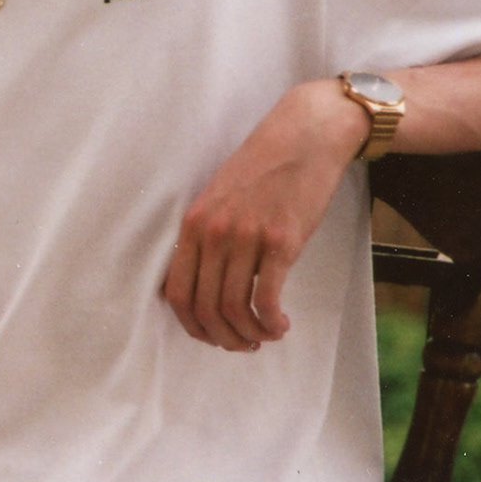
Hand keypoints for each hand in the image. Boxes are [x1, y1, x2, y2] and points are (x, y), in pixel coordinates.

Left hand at [163, 79, 367, 349]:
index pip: (176, 290)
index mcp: (193, 223)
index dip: (190, 324)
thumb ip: (207, 235)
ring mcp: (246, 237)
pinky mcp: (281, 241)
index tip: (208, 335)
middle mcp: (214, 232)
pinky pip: (267, 299)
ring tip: (262, 337)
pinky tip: (280, 326)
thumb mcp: (219, 197)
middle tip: (239, 345)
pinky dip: (271, 323)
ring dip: (248, 335)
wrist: (303, 136)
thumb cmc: (262, 168)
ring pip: (234, 308)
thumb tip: (201, 282)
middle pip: (205, 307)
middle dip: (220, 337)